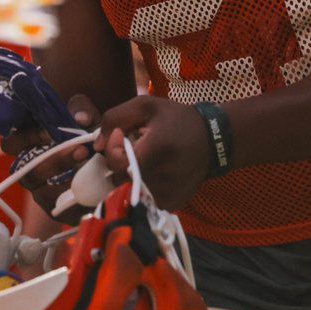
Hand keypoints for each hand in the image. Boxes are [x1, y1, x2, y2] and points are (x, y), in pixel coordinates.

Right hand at [0, 92, 98, 221]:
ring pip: (43, 193)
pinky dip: (78, 197)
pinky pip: (61, 210)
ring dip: (68, 179)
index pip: (11, 144)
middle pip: (29, 172)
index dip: (25, 139)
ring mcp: (41, 192)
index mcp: (29, 145)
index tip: (49, 134)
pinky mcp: (57, 210)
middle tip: (81, 149)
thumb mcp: (84, 113)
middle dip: (55, 161)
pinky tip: (94, 183)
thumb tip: (80, 118)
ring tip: (90, 164)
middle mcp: (30, 170)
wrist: (105, 157)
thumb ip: (80, 108)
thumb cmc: (86, 131)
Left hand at [97, 95, 209, 211]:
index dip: (113, 148)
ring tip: (150, 158)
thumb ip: (115, 118)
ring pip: (130, 188)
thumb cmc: (177, 119)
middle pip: (120, 177)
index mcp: (157, 149)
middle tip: (137, 147)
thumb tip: (96, 145)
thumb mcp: (146, 105)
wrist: (213, 140)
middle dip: (121, 161)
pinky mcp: (171, 204)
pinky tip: (158, 171)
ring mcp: (167, 194)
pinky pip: (144, 197)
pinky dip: (144, 185)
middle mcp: (162, 176)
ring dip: (132, 173)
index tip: (123, 134)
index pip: (116, 162)